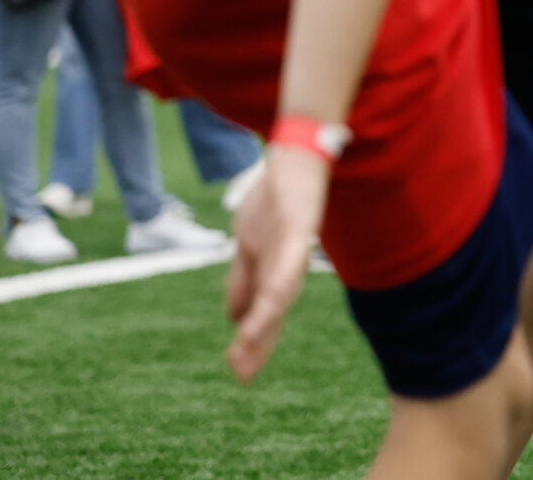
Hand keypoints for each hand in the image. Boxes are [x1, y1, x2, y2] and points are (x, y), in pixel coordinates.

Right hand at [225, 143, 328, 382]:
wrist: (298, 154)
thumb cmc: (277, 196)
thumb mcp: (249, 242)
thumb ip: (244, 280)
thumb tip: (235, 318)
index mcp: (273, 269)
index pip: (264, 313)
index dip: (254, 342)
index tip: (240, 374)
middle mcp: (288, 264)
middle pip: (273, 311)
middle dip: (257, 344)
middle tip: (241, 377)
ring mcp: (294, 246)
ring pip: (278, 293)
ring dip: (262, 324)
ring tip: (244, 353)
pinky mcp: (298, 226)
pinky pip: (286, 261)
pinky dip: (275, 286)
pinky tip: (267, 306)